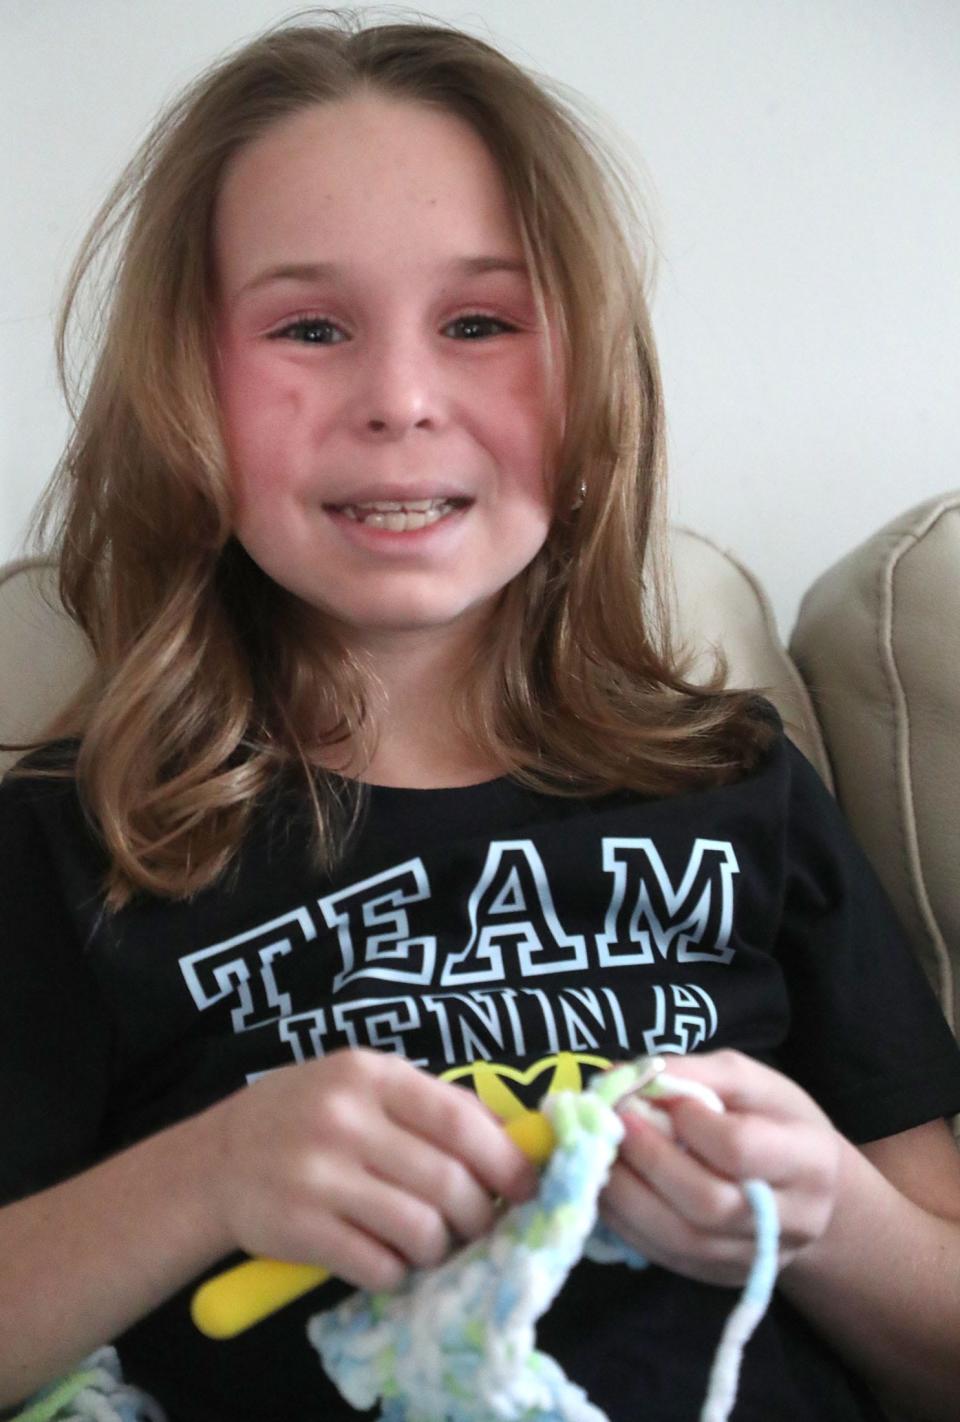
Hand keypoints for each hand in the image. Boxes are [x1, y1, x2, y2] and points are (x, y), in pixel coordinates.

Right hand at [206, 1049, 538, 1291]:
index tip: (528, 1187)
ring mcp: (317, 1174)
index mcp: (369, 1074)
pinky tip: (387, 1259)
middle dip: (479, 1216)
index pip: (458, 1120)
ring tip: (430, 1244)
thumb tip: (511, 1142)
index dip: (504, 1159)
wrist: (215, 1161)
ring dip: (439, 1248)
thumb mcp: (362, 1085)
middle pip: (447, 1181)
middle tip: (479, 1227)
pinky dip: (397, 1272)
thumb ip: (429, 1104)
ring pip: (420, 1229)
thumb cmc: (306, 1117)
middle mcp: (343, 1118)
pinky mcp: (298, 1228)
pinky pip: (378, 1264)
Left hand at [599, 1050, 842, 1285]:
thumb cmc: (777, 1121)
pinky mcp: (721, 1276)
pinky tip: (607, 1188)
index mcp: (808, 1161)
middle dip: (650, 1160)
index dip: (691, 1122)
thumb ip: (695, 1072)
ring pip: (682, 1239)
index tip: (660, 1095)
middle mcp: (791, 1221)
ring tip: (601, 1154)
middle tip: (615, 1124)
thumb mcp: (751, 1081)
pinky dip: (626, 1222)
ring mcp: (756, 1258)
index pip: (740, 1149)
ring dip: (627, 1196)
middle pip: (708, 1204)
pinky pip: (666, 1257)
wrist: (808, 1188)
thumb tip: (625, 1075)